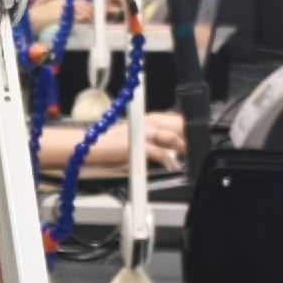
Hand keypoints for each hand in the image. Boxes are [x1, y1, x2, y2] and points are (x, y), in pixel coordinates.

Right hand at [39, 109, 185, 172]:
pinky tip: (173, 164)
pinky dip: (167, 158)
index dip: (186, 129)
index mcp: (145, 118)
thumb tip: (168, 151)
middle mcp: (145, 121)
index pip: (173, 119)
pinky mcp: (135, 145)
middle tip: (196, 147)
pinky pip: (157, 151)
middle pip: (176, 124)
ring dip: (181, 146)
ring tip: (189, 154)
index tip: (195, 139)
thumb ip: (151, 142)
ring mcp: (140, 132)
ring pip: (169, 135)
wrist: (86, 148)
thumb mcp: (132, 141)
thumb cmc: (106, 147)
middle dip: (188, 135)